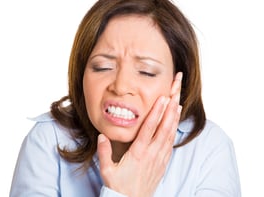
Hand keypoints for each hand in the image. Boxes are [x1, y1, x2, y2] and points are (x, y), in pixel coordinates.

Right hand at [97, 72, 182, 196]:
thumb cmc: (119, 187)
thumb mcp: (107, 170)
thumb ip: (104, 152)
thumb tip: (102, 135)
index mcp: (138, 153)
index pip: (149, 129)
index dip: (157, 112)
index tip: (163, 98)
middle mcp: (152, 154)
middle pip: (164, 127)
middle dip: (170, 108)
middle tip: (175, 92)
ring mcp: (159, 158)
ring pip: (169, 133)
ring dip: (174, 116)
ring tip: (178, 101)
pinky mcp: (163, 163)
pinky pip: (170, 143)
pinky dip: (174, 130)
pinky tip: (175, 122)